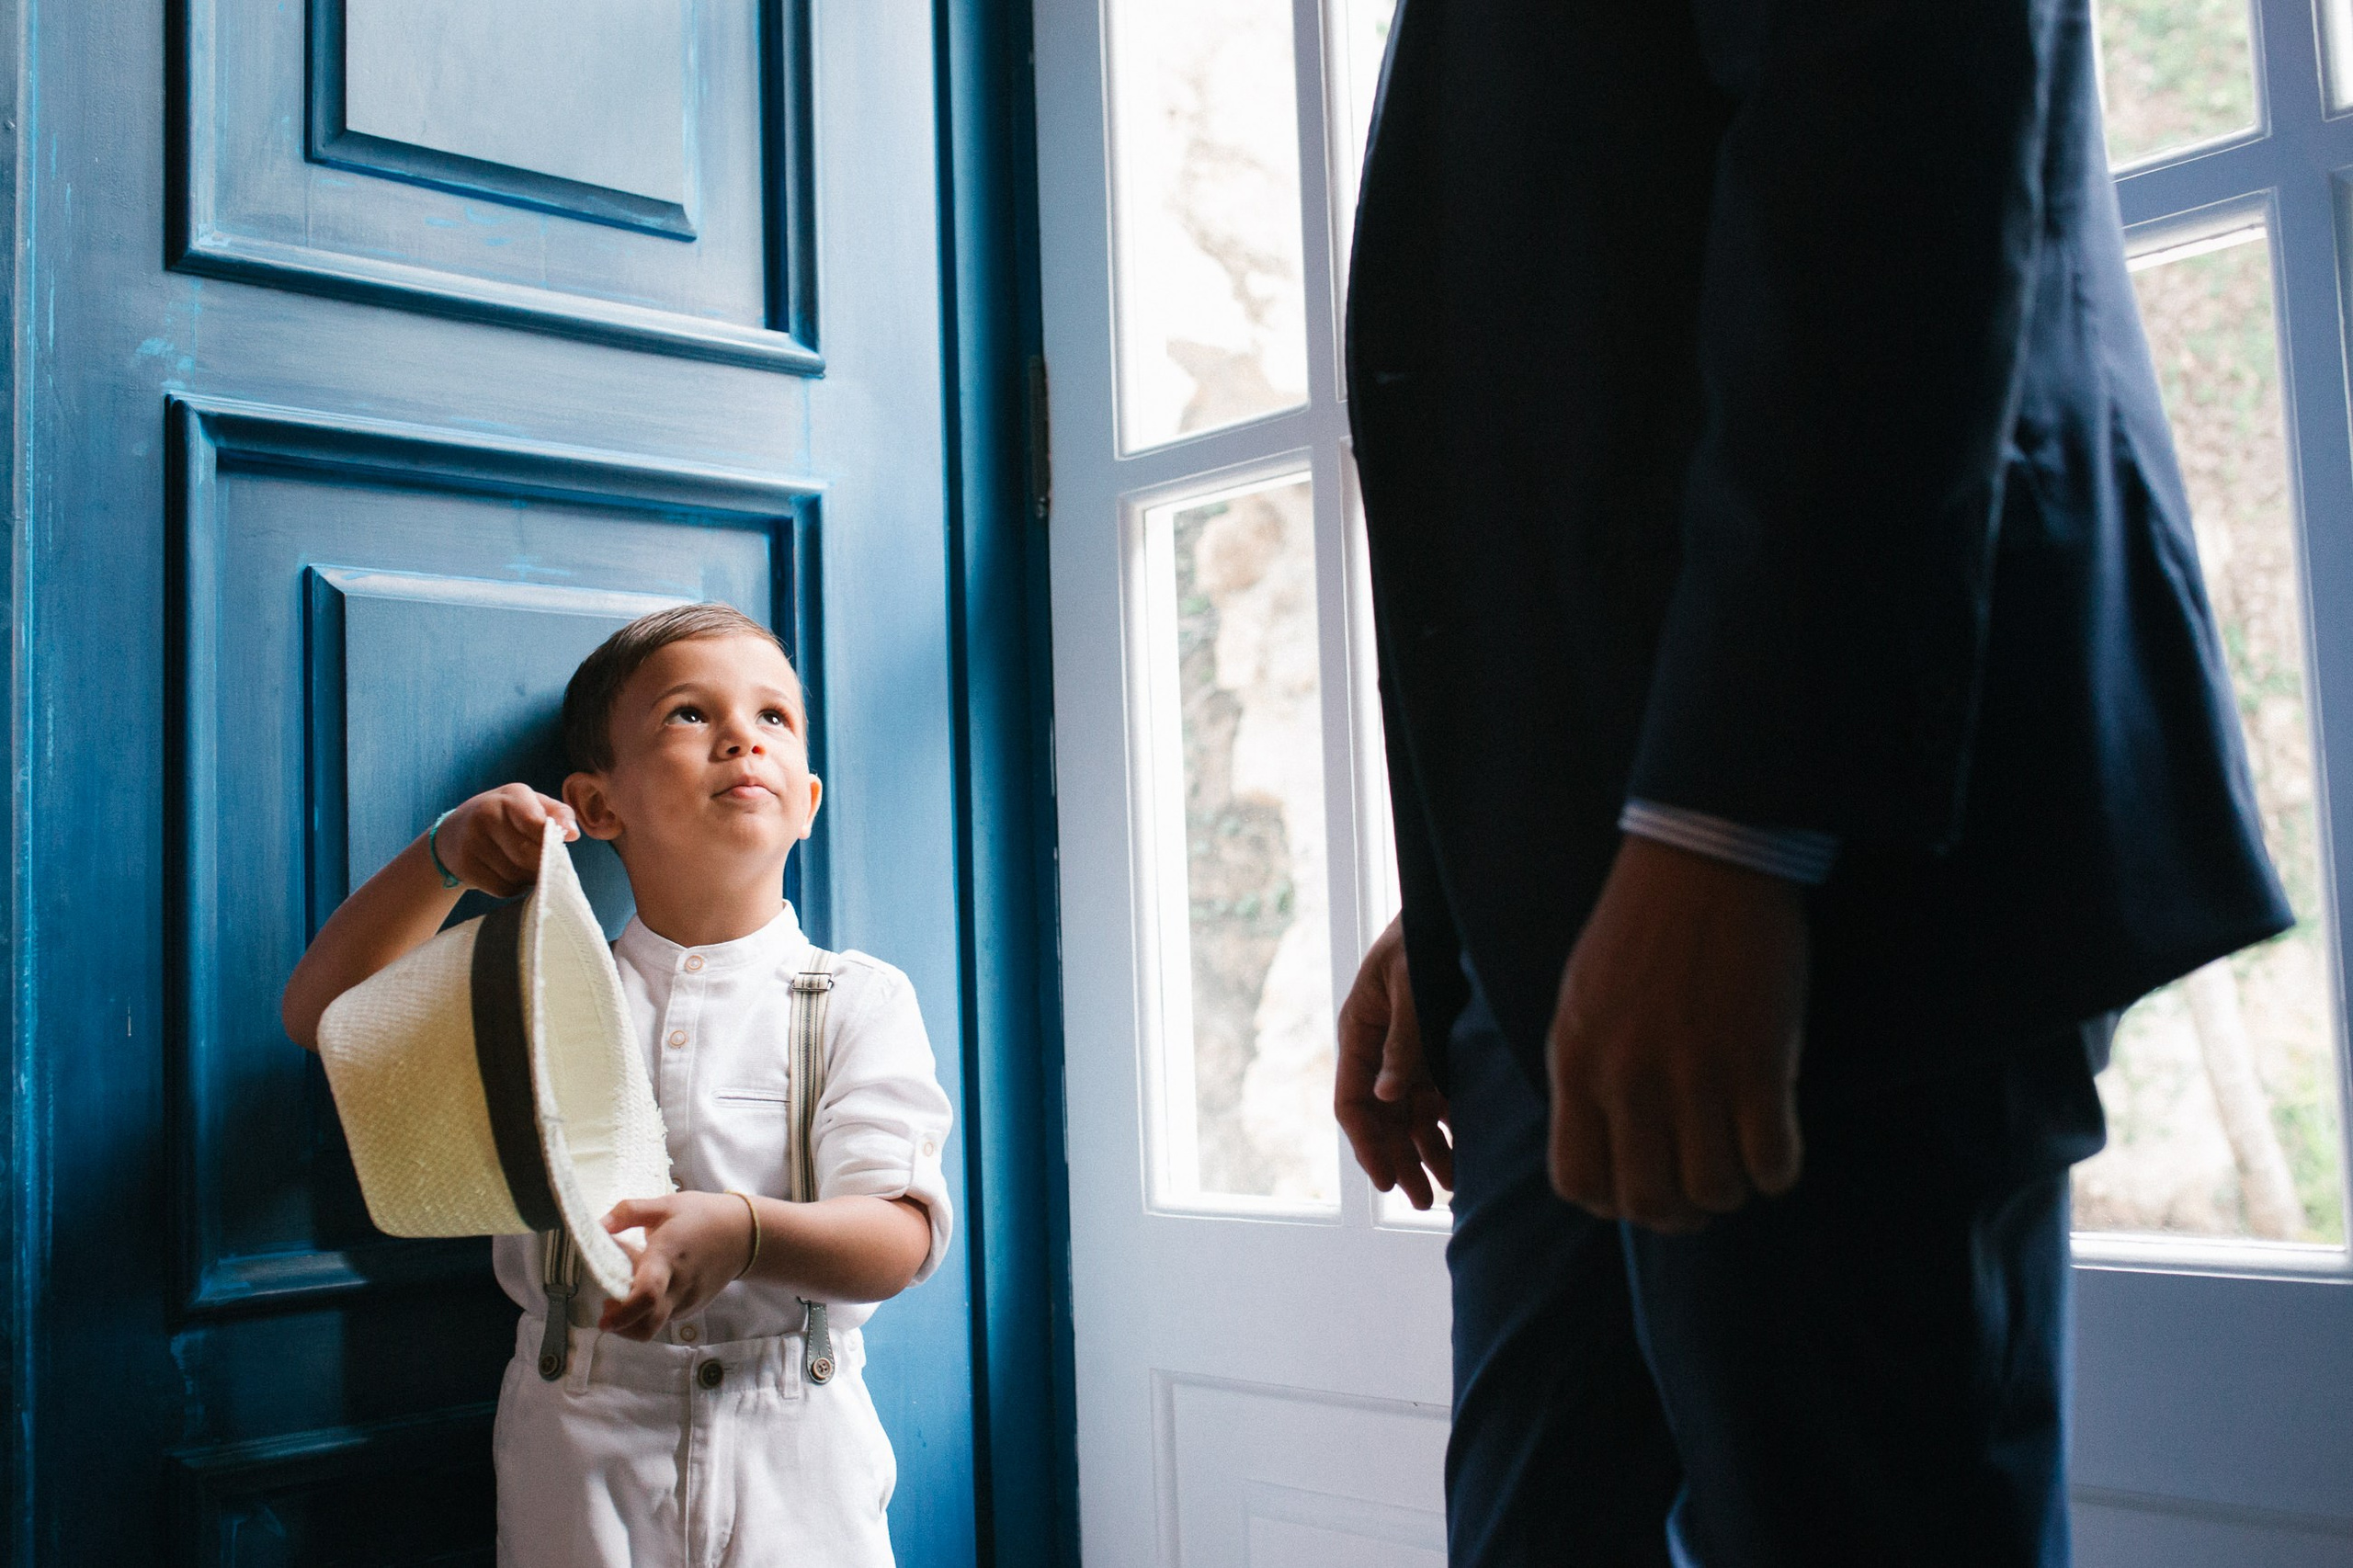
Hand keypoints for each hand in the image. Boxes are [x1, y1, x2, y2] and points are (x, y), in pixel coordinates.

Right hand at [440, 784, 577, 896]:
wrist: (455, 831)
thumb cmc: (505, 816)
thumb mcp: (531, 804)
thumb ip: (558, 813)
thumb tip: (572, 833)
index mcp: (509, 797)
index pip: (536, 823)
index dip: (550, 840)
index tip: (557, 847)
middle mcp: (486, 815)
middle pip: (527, 854)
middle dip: (543, 864)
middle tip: (547, 863)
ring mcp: (471, 841)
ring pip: (516, 875)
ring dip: (529, 878)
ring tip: (525, 866)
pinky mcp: (464, 866)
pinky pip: (502, 888)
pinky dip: (514, 887)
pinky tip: (510, 875)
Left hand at [596, 1193, 753, 1340]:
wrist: (743, 1234)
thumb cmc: (702, 1216)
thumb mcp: (665, 1205)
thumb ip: (628, 1213)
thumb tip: (597, 1226)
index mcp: (668, 1256)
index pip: (647, 1294)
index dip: (623, 1313)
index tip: (603, 1318)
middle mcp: (679, 1285)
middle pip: (648, 1325)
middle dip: (621, 1327)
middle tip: (608, 1307)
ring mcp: (688, 1300)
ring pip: (655, 1324)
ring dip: (634, 1318)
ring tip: (629, 1291)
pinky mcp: (692, 1307)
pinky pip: (665, 1317)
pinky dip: (650, 1311)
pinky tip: (651, 1287)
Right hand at [1336, 916, 1453, 1208]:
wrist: (1453, 908)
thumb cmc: (1424, 937)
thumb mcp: (1409, 986)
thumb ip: (1402, 1041)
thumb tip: (1387, 1097)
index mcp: (1358, 1030)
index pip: (1351, 1101)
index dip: (1367, 1145)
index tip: (1387, 1180)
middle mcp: (1377, 1048)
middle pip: (1381, 1118)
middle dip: (1399, 1161)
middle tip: (1421, 1201)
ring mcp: (1406, 1051)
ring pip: (1409, 1116)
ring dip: (1426, 1152)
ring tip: (1449, 1190)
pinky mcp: (1434, 1050)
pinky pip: (1437, 1099)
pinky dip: (1448, 1128)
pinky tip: (1466, 1155)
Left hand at [1548, 835, 1806, 1232]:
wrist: (1703, 857)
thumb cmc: (1641, 927)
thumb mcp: (1583, 1000)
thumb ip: (1587, 1071)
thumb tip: (1601, 1141)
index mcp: (1578, 1061)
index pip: (1578, 1182)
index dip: (1613, 1203)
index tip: (1641, 1187)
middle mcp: (1628, 1077)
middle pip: (1648, 1201)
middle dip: (1678, 1213)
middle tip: (1699, 1190)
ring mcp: (1695, 1071)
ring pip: (1714, 1190)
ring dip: (1731, 1190)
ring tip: (1738, 1159)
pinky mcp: (1759, 1060)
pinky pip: (1773, 1161)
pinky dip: (1778, 1170)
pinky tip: (1776, 1144)